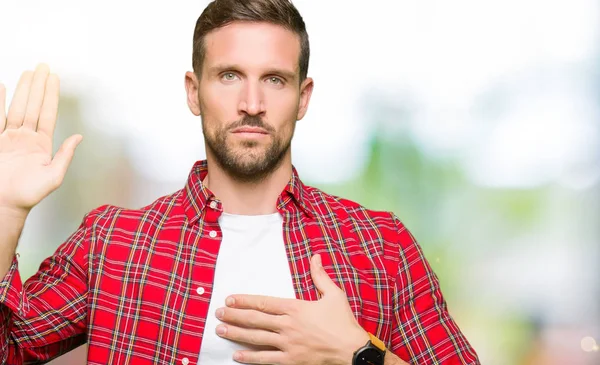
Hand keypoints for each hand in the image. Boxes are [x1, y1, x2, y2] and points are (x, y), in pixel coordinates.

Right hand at [0, 64, 81, 214]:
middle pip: (33, 105)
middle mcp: (26, 137)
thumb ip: (65, 155)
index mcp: (42, 144)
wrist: (5, 204)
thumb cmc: (29, 195)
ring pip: (17, 107)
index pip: (47, 113)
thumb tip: (78, 137)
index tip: (54, 78)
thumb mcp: (54, 176)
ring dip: (22, 89)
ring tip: (28, 72)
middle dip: (38, 86)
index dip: (51, 96)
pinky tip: (1, 88)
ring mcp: (10, 138)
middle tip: (42, 66)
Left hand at [214, 254, 369, 364]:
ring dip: (236, 333)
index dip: (245, 300)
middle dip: (234, 315)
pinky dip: (250, 357)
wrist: (352, 351)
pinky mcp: (291, 360)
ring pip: (256, 338)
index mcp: (295, 308)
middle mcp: (288, 326)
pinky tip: (236, 356)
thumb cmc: (343, 322)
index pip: (264, 302)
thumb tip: (315, 256)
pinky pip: (266, 359)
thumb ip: (320, 276)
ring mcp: (288, 344)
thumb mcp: (334, 295)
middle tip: (218, 313)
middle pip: (255, 319)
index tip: (230, 299)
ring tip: (220, 330)